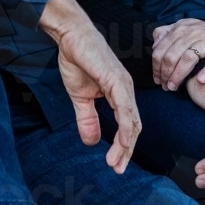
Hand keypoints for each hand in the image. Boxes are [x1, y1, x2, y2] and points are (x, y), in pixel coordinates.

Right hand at [39, 0, 140, 173]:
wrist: (71, 35)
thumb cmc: (77, 59)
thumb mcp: (80, 97)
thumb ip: (87, 119)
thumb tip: (90, 142)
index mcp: (119, 93)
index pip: (127, 125)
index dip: (122, 146)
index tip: (115, 164)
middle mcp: (126, 90)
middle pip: (133, 126)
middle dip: (126, 151)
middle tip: (118, 169)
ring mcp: (123, 84)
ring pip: (131, 119)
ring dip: (125, 143)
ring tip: (116, 162)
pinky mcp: (115, 79)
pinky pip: (124, 106)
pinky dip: (125, 125)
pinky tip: (124, 140)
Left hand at [152, 19, 204, 90]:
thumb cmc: (202, 33)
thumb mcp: (182, 27)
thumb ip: (166, 33)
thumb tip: (154, 46)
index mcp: (179, 30)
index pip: (161, 50)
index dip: (155, 67)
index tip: (157, 79)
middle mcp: (192, 34)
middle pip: (172, 56)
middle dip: (165, 74)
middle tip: (165, 86)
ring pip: (188, 58)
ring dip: (178, 75)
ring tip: (174, 87)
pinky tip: (200, 80)